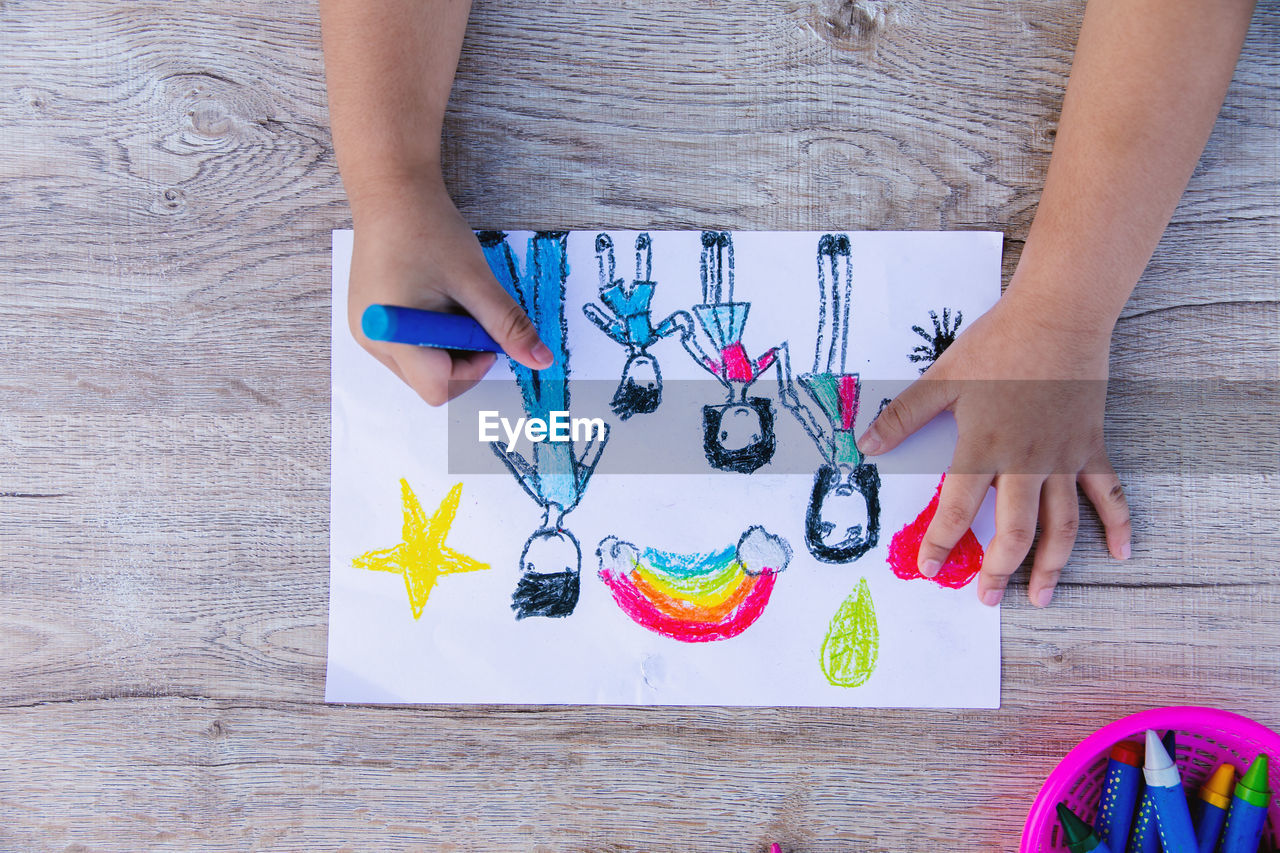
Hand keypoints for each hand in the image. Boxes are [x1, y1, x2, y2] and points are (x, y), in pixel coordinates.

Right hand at [347, 176, 551, 405]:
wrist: (391, 191)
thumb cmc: (428, 228)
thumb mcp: (476, 280)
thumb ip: (507, 325)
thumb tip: (540, 359)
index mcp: (393, 334)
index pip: (438, 388)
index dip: (472, 370)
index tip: (486, 337)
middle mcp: (372, 342)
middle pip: (430, 382)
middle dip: (462, 359)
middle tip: (475, 317)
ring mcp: (367, 334)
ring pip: (422, 367)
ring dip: (449, 346)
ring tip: (452, 302)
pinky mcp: (370, 322)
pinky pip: (410, 348)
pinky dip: (433, 335)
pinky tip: (436, 299)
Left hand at [856, 288, 1131, 607]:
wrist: (1059, 315)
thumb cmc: (997, 344)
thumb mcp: (941, 377)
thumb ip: (902, 416)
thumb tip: (862, 444)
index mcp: (983, 448)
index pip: (957, 510)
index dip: (942, 544)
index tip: (931, 569)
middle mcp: (1026, 462)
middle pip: (1014, 532)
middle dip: (999, 570)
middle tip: (986, 599)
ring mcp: (1063, 458)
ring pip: (1062, 525)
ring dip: (1051, 565)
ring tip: (1039, 597)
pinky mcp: (1089, 446)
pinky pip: (1107, 493)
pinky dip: (1117, 524)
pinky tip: (1121, 553)